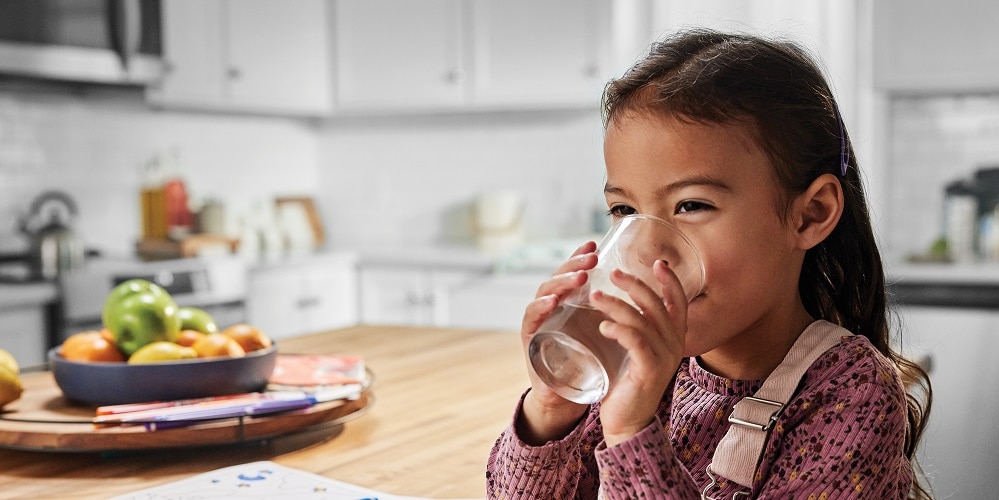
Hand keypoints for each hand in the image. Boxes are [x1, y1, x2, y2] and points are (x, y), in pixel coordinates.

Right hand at [516, 241, 596, 444]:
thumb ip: (616, 317)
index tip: (595, 243)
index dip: (580, 256)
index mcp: (567, 303)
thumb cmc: (586, 363)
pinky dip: (539, 308)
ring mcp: (538, 322)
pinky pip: (530, 319)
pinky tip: (552, 302)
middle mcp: (550, 308)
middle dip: (574, 264)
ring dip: (561, 282)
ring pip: (544, 293)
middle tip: (592, 258)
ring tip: (579, 278)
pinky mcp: (530, 340)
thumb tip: (650, 297)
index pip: (571, 274)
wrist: (565, 397)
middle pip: (557, 278)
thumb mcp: (603, 335)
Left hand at [590, 260, 687, 446]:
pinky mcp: (649, 370)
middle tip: (612, 273)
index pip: (679, 301)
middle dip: (635, 284)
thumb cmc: (626, 382)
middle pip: (657, 304)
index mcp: (674, 337)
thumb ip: (635, 328)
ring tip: (594, 297)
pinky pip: (636, 341)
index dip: (671, 280)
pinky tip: (602, 326)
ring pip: (642, 320)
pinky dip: (618, 329)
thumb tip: (618, 300)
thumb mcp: (636, 349)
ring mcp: (664, 357)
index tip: (658, 262)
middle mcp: (674, 344)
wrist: (626, 421)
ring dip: (616, 304)